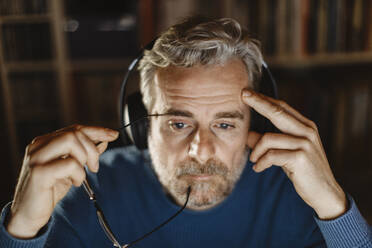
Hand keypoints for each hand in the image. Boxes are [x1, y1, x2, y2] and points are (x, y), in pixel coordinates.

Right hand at [6, 125, 118, 238]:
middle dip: (92, 149)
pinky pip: (69, 164)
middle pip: (74, 133)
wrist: (29, 214)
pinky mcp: (39, 173)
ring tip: (80, 176)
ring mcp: (36, 158)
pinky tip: (74, 183)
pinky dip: (78, 174)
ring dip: (84, 159)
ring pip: (70, 141)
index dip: (97, 131)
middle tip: (94, 167)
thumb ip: (84, 154)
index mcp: (45, 142)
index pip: (74, 129)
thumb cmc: (49, 190)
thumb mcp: (71, 169)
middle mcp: (38, 146)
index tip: (113, 135)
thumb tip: (103, 141)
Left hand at [242, 90, 346, 219]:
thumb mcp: (284, 153)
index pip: (281, 107)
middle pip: (277, 111)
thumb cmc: (303, 171)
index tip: (247, 92)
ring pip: (268, 138)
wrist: (324, 193)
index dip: (263, 99)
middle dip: (258, 102)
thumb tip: (247, 135)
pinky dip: (261, 162)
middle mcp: (307, 131)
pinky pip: (271, 155)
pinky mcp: (301, 158)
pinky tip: (258, 168)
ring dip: (256, 151)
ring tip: (253, 160)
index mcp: (305, 126)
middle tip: (242, 95)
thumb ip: (268, 143)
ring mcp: (305, 143)